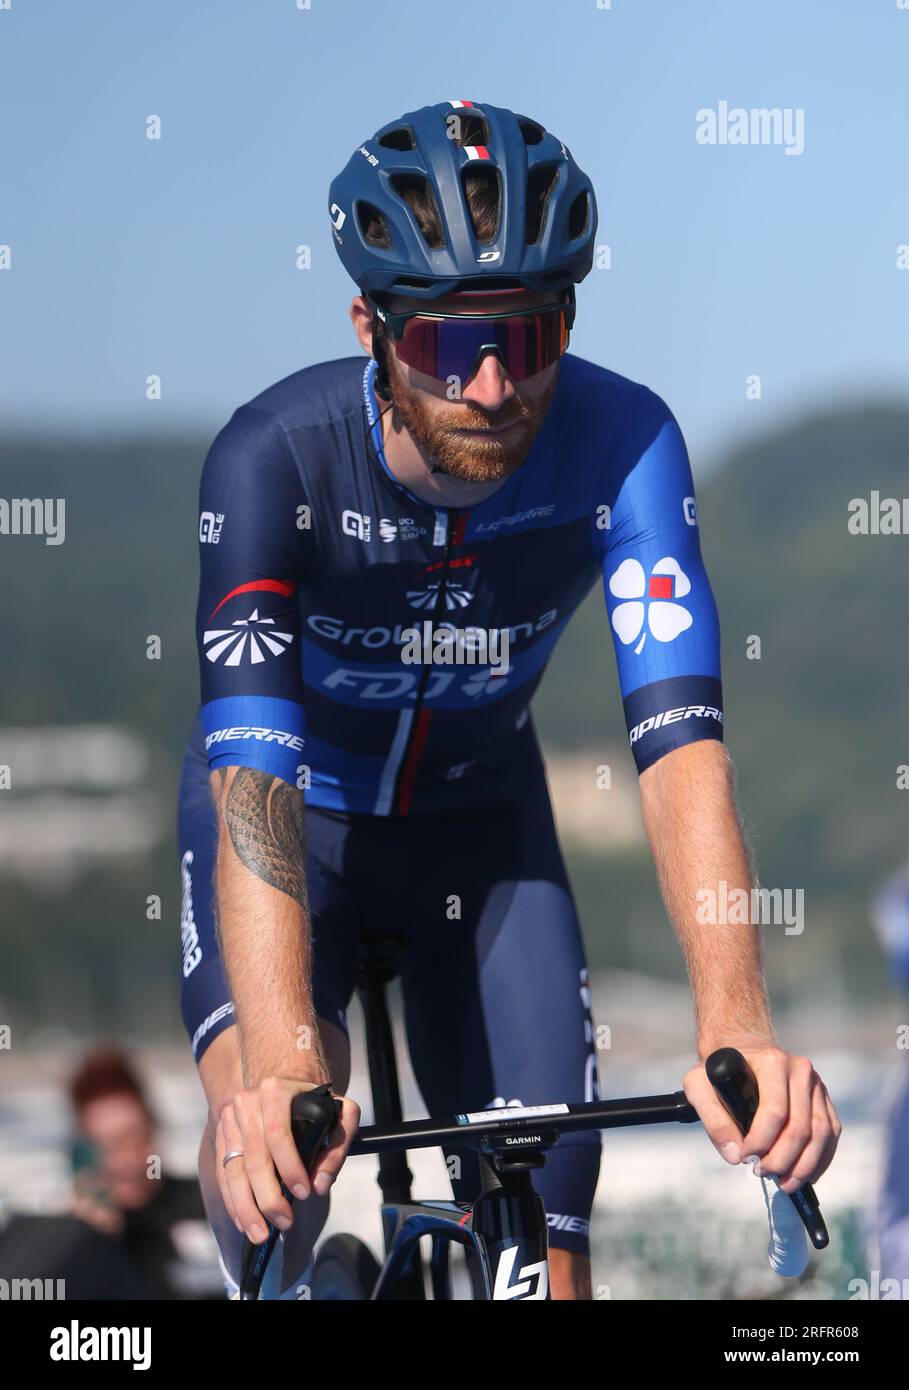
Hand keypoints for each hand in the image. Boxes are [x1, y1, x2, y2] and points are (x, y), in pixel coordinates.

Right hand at [214, 1075, 359, 1242]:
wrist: (284, 1089)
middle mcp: (247, 1103)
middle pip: (254, 1158)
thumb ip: (340, 1143)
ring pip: (233, 1171)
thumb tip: (320, 1183)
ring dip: (246, 1208)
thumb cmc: (313, 1105)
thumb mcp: (339, 1112)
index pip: (278, 1133)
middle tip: (285, 1222)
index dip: (289, 1167)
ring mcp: (230, 1120)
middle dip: (268, 1197)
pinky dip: (233, 1202)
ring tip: (261, 1233)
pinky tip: (245, 1221)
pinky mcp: (221, 1137)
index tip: (304, 1193)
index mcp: (275, 1091)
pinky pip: (223, 1174)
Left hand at [683, 1038, 841, 1193]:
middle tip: (762, 1172)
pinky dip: (819, 1160)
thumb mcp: (699, 1085)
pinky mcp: (824, 1098)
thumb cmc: (719, 1071)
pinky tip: (802, 1174)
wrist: (742, 1049)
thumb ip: (713, 1120)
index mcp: (772, 1062)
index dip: (761, 1142)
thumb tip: (735, 1156)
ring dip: (803, 1166)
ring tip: (782, 1182)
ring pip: (821, 1134)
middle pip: (800, 1127)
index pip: (775, 1111)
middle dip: (781, 1159)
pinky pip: (830, 1134)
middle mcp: (800, 1070)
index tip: (744, 1158)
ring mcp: (816, 1084)